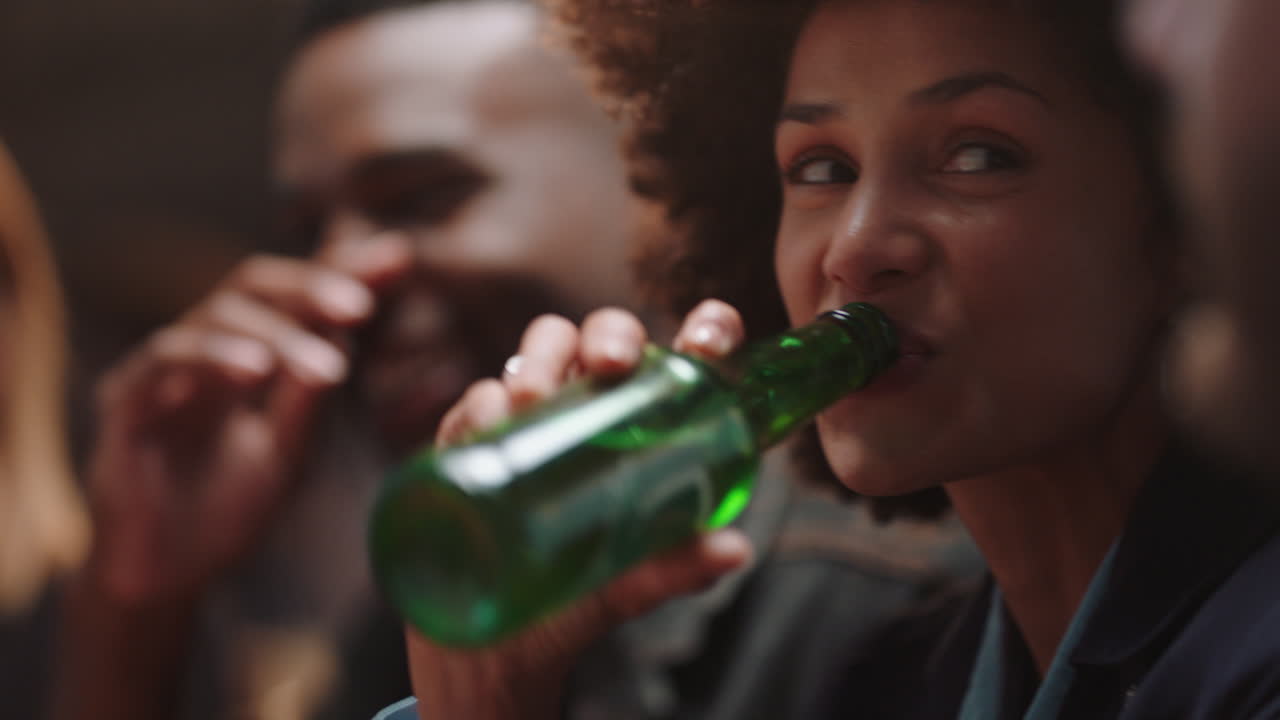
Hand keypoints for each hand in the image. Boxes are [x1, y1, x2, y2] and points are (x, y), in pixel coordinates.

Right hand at [83, 233, 412, 606]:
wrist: (165, 579)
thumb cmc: (225, 512)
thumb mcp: (289, 452)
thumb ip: (312, 396)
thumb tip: (348, 332)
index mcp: (243, 354)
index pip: (293, 296)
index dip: (341, 271)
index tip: (397, 258)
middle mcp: (200, 349)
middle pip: (252, 284)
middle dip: (310, 285)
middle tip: (360, 303)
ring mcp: (159, 371)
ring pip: (214, 315)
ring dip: (275, 332)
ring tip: (326, 365)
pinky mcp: (124, 403)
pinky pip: (165, 359)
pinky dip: (214, 355)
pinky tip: (256, 371)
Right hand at [407, 300, 755, 719]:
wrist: (486, 660)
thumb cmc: (569, 611)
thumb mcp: (626, 589)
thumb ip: (673, 568)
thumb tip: (735, 549)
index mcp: (642, 432)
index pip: (682, 363)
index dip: (704, 331)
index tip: (703, 343)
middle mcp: (588, 414)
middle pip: (602, 340)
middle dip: (607, 334)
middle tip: (609, 364)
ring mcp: (529, 425)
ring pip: (535, 354)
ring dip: (537, 359)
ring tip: (531, 398)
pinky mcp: (471, 447)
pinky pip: (473, 404)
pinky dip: (481, 402)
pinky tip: (489, 423)